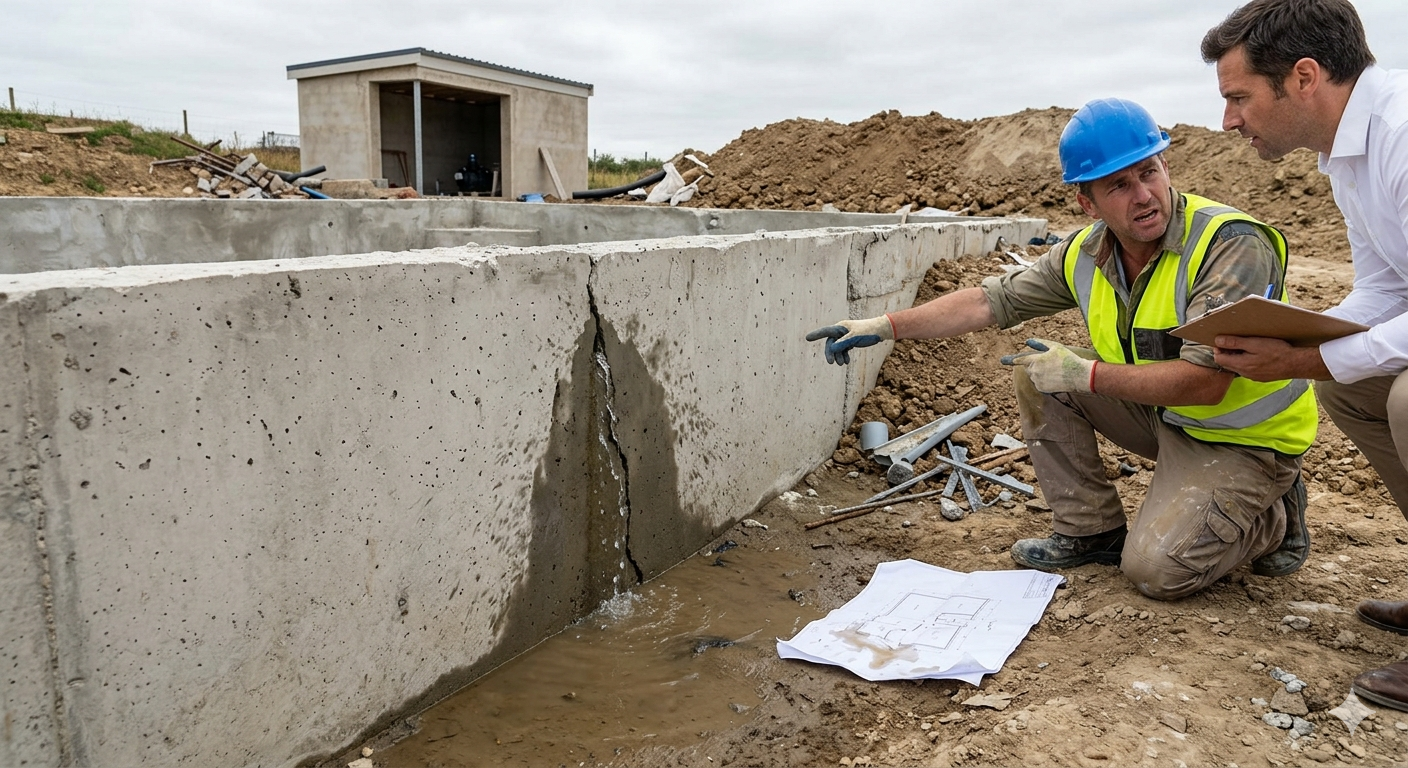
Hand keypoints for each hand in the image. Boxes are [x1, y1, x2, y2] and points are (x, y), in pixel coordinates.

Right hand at [805, 315, 894, 364]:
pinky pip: (843, 349)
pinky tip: (847, 362)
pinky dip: (844, 355)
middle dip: (831, 353)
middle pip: (831, 343)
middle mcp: (841, 331)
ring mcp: (846, 336)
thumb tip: (831, 349)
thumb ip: (843, 344)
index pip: (826, 331)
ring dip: (839, 356)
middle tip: (831, 363)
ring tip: (843, 364)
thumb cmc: (868, 332)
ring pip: (837, 348)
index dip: (816, 335)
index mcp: (841, 327)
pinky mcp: (851, 341)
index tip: (807, 338)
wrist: (881, 331)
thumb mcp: (855, 338)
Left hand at [1001, 339, 1095, 393]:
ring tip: (1055, 370)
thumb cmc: (1068, 358)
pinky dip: (1044, 381)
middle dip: (1034, 364)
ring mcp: (1037, 381)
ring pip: (1034, 375)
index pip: (1020, 360)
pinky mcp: (1042, 389)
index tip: (1003, 360)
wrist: (1079, 376)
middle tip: (1050, 362)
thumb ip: (1040, 344)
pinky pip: (1039, 383)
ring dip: (1040, 373)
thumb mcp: (1055, 347)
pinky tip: (1056, 377)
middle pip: (1028, 367)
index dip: (1012, 359)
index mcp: (1035, 360)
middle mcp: (1034, 371)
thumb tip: (1028, 341)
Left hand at [1213, 335, 1331, 380]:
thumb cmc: (1277, 352)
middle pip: (1226, 363)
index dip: (1218, 348)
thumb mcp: (1254, 343)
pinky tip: (1256, 354)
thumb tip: (1218, 340)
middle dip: (1227, 352)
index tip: (1223, 340)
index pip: (1219, 358)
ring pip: (1237, 366)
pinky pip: (1248, 369)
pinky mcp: (1261, 377)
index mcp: (1241, 365)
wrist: (1296, 363)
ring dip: (1237, 357)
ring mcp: (1253, 376)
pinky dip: (1247, 361)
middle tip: (1234, 341)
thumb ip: (1235, 343)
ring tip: (1247, 346)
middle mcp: (1245, 373)